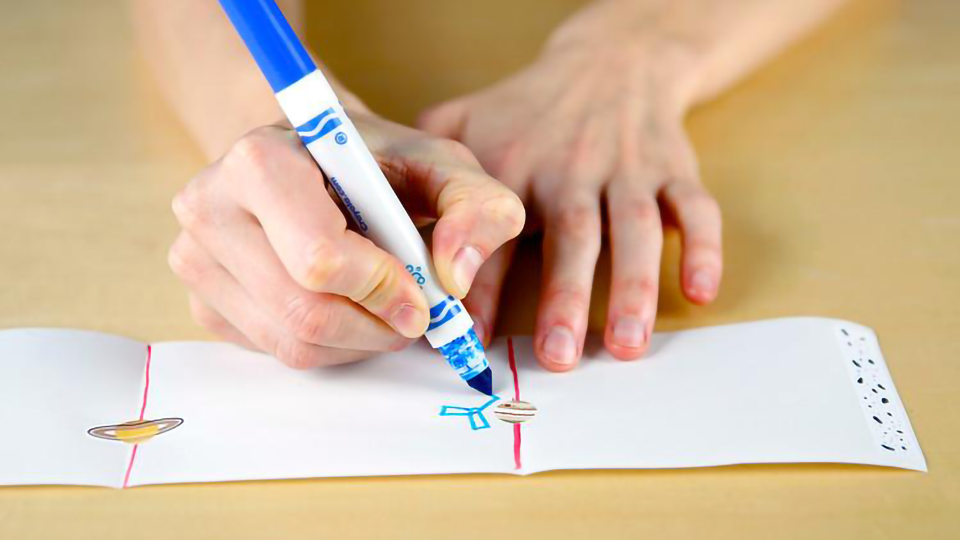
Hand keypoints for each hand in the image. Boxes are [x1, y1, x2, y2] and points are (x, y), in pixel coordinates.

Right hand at [168, 112, 523, 368]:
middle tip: (412, 314)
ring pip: (291, 343)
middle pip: (304, 311)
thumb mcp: (442, 164)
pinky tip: (344, 306)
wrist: (312, 160)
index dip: (382, 288)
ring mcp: (196, 260)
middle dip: (376, 326)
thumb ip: (476, 208)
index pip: (319, 260)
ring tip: (383, 305)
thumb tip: (455, 280)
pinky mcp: (202, 303)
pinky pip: (275, 352)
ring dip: (357, 340)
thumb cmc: (375, 162)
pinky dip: (328, 346)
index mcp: (260, 161)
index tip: (421, 292)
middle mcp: (209, 208)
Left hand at [419, 38, 722, 370]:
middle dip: (564, 297)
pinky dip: (704, 248)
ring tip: (625, 344)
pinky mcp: (673, 168)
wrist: (612, 59)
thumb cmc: (531, 106)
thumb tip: (378, 224)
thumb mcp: (465, 119)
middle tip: (556, 357)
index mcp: (516, 163)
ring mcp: (627, 169)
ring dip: (633, 289)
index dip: (480, 285)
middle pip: (572, 236)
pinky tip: (700, 292)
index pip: (495, 232)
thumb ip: (422, 168)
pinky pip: (696, 207)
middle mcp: (572, 169)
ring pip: (635, 230)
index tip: (468, 337)